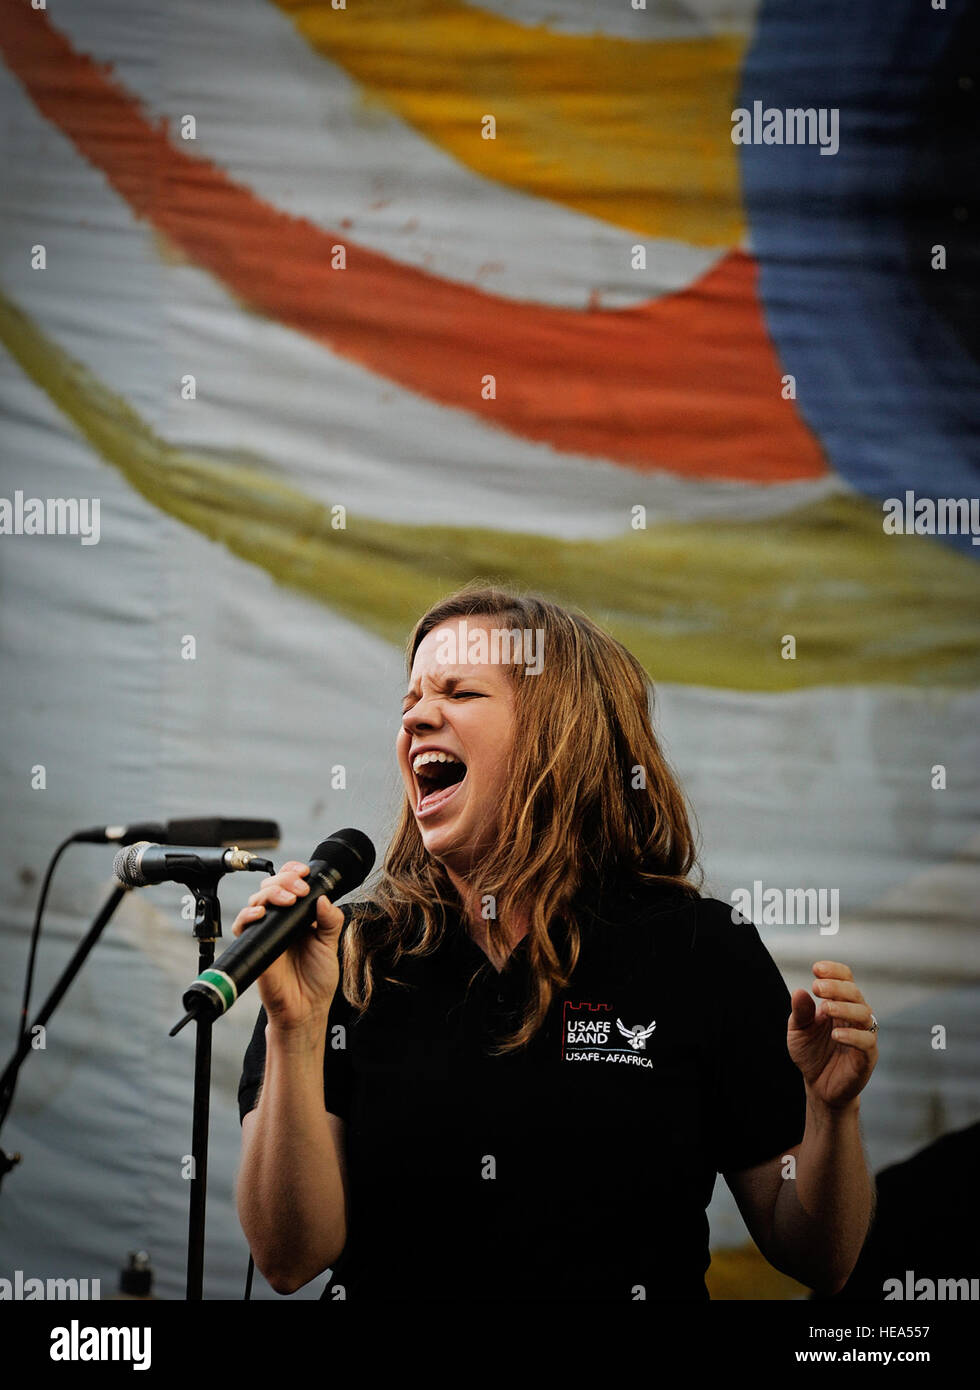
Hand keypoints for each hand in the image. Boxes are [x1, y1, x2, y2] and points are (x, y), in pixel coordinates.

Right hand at [230, 861, 343, 1034]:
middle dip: (284, 880)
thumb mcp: (330, 945)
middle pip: (271, 886)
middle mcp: (280, 921)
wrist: (306, 1009)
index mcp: (298, 916)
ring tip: (288, 899)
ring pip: (257, 900)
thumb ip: (330, 921)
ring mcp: (266, 932)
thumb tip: (323, 898)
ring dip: (271, 892)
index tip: (304, 872)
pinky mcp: (254, 946)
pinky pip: (242, 925)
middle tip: (300, 888)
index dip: (293, 873)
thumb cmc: (317, 979)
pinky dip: (247, 915)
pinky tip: (261, 913)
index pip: (290, 884)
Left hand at [787, 961, 877, 1110]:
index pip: (845, 979)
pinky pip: (867, 1042)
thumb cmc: (812, 1054)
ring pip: (864, 1014)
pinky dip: (853, 1036)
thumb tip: (799, 991)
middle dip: (837, 987)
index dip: (834, 971)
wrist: (819, 1086)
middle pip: (855, 993)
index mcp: (840, 1004)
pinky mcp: (867, 1057)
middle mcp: (854, 1016)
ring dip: (845, 1008)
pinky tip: (836, 1035)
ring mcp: (863, 1035)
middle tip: (818, 987)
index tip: (817, 969)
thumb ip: (800, 1012)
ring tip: (825, 1009)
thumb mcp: (798, 1030)